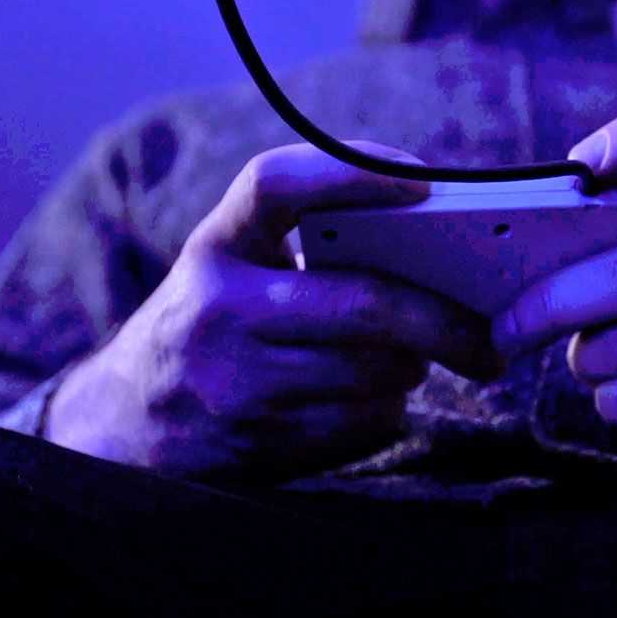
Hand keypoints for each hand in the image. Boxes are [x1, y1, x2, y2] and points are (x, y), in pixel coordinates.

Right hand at [46, 142, 501, 480]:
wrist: (125, 426)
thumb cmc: (209, 326)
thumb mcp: (230, 269)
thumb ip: (304, 245)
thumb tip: (434, 242)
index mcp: (215, 246)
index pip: (277, 186)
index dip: (353, 172)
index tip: (425, 181)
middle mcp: (219, 310)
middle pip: (365, 305)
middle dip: (445, 322)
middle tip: (491, 334)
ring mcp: (237, 384)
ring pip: (377, 372)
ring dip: (413, 366)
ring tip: (414, 358)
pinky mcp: (260, 445)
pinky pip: (365, 424)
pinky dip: (387, 410)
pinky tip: (371, 399)